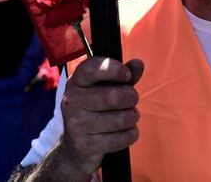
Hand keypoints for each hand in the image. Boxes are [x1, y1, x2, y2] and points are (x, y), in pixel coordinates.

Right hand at [58, 57, 143, 175]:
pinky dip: (131, 135)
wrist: (77, 145)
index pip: (93, 68)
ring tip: (128, 117)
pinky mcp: (84, 145)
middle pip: (114, 97)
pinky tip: (125, 132)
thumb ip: (125, 74)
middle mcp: (72, 100)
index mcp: (76, 81)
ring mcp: (75, 124)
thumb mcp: (110, 87)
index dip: (115, 70)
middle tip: (132, 100)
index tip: (127, 76)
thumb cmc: (98, 108)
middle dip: (132, 98)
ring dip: (132, 117)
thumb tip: (138, 64)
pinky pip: (121, 139)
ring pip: (122, 119)